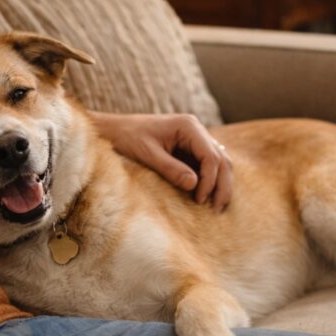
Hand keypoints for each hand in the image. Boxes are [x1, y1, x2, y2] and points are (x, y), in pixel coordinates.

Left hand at [90, 112, 232, 210]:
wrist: (113, 130)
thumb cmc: (127, 138)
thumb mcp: (147, 154)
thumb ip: (171, 169)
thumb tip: (194, 185)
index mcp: (188, 126)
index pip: (211, 156)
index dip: (209, 180)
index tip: (199, 200)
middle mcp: (196, 130)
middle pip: (222, 159)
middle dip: (222, 185)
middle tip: (217, 209)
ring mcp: (195, 139)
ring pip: (219, 163)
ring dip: (220, 184)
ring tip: (217, 207)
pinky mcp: (189, 149)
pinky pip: (207, 166)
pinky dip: (211, 181)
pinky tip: (208, 198)